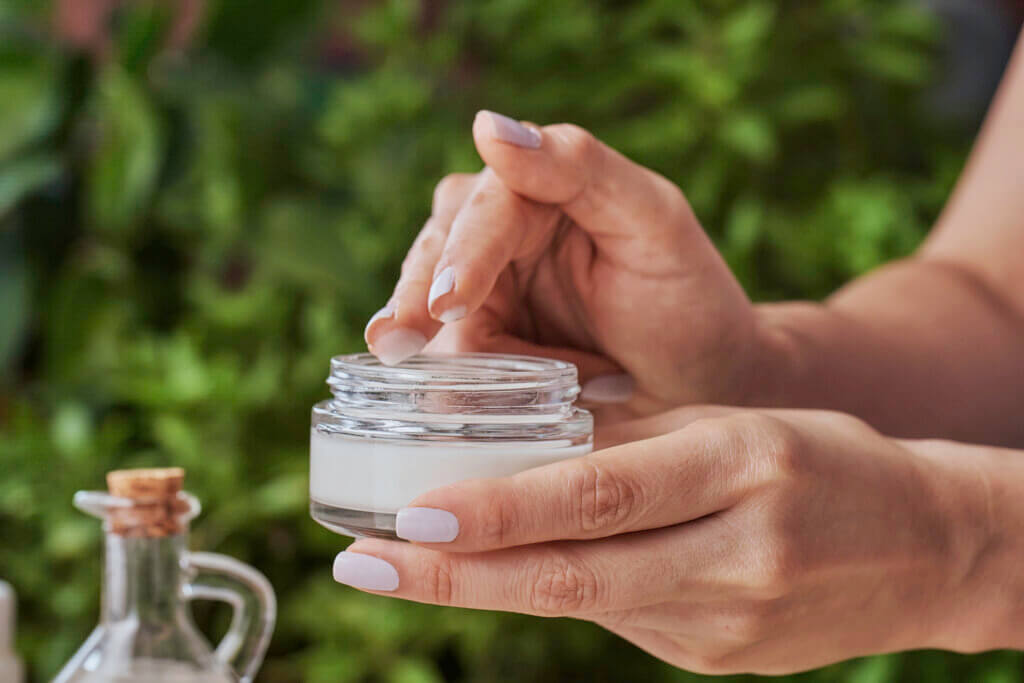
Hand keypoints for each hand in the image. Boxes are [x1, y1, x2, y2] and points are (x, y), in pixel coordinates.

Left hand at [331, 407, 991, 673]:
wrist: (924, 546)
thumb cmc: (819, 459)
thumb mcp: (731, 422)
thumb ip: (626, 436)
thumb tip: (513, 438)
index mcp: (739, 467)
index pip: (601, 496)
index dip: (502, 509)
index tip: (411, 512)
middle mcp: (734, 555)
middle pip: (572, 576)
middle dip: (456, 574)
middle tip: (362, 566)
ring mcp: (727, 624)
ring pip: (583, 606)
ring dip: (487, 587)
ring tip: (402, 567)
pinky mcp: (718, 662)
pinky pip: (618, 620)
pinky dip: (553, 592)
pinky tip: (504, 570)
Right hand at [364, 111, 760, 421]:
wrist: (706, 388)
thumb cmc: (690, 301)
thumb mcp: (653, 224)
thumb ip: (580, 167)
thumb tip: (487, 126)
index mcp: (542, 190)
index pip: (485, 208)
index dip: (465, 252)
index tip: (451, 302)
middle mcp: (502, 237)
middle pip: (436, 253)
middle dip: (416, 297)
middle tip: (396, 343)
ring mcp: (487, 297)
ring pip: (429, 313)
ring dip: (437, 348)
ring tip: (456, 380)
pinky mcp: (482, 352)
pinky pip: (448, 365)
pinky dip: (459, 386)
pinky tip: (470, 406)